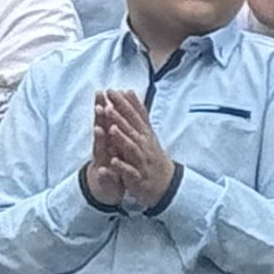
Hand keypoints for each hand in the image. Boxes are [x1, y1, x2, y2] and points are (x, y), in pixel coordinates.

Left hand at [86, 88, 177, 210]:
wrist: (165, 183)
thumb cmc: (152, 155)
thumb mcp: (146, 131)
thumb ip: (137, 112)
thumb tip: (128, 91)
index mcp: (143, 133)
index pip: (133, 115)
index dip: (123, 103)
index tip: (111, 91)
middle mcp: (143, 145)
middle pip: (131, 129)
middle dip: (120, 118)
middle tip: (108, 106)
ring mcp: (141, 160)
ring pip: (131, 148)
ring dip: (122, 139)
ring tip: (111, 129)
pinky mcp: (137, 176)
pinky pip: (129, 171)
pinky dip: (122, 166)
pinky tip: (112, 161)